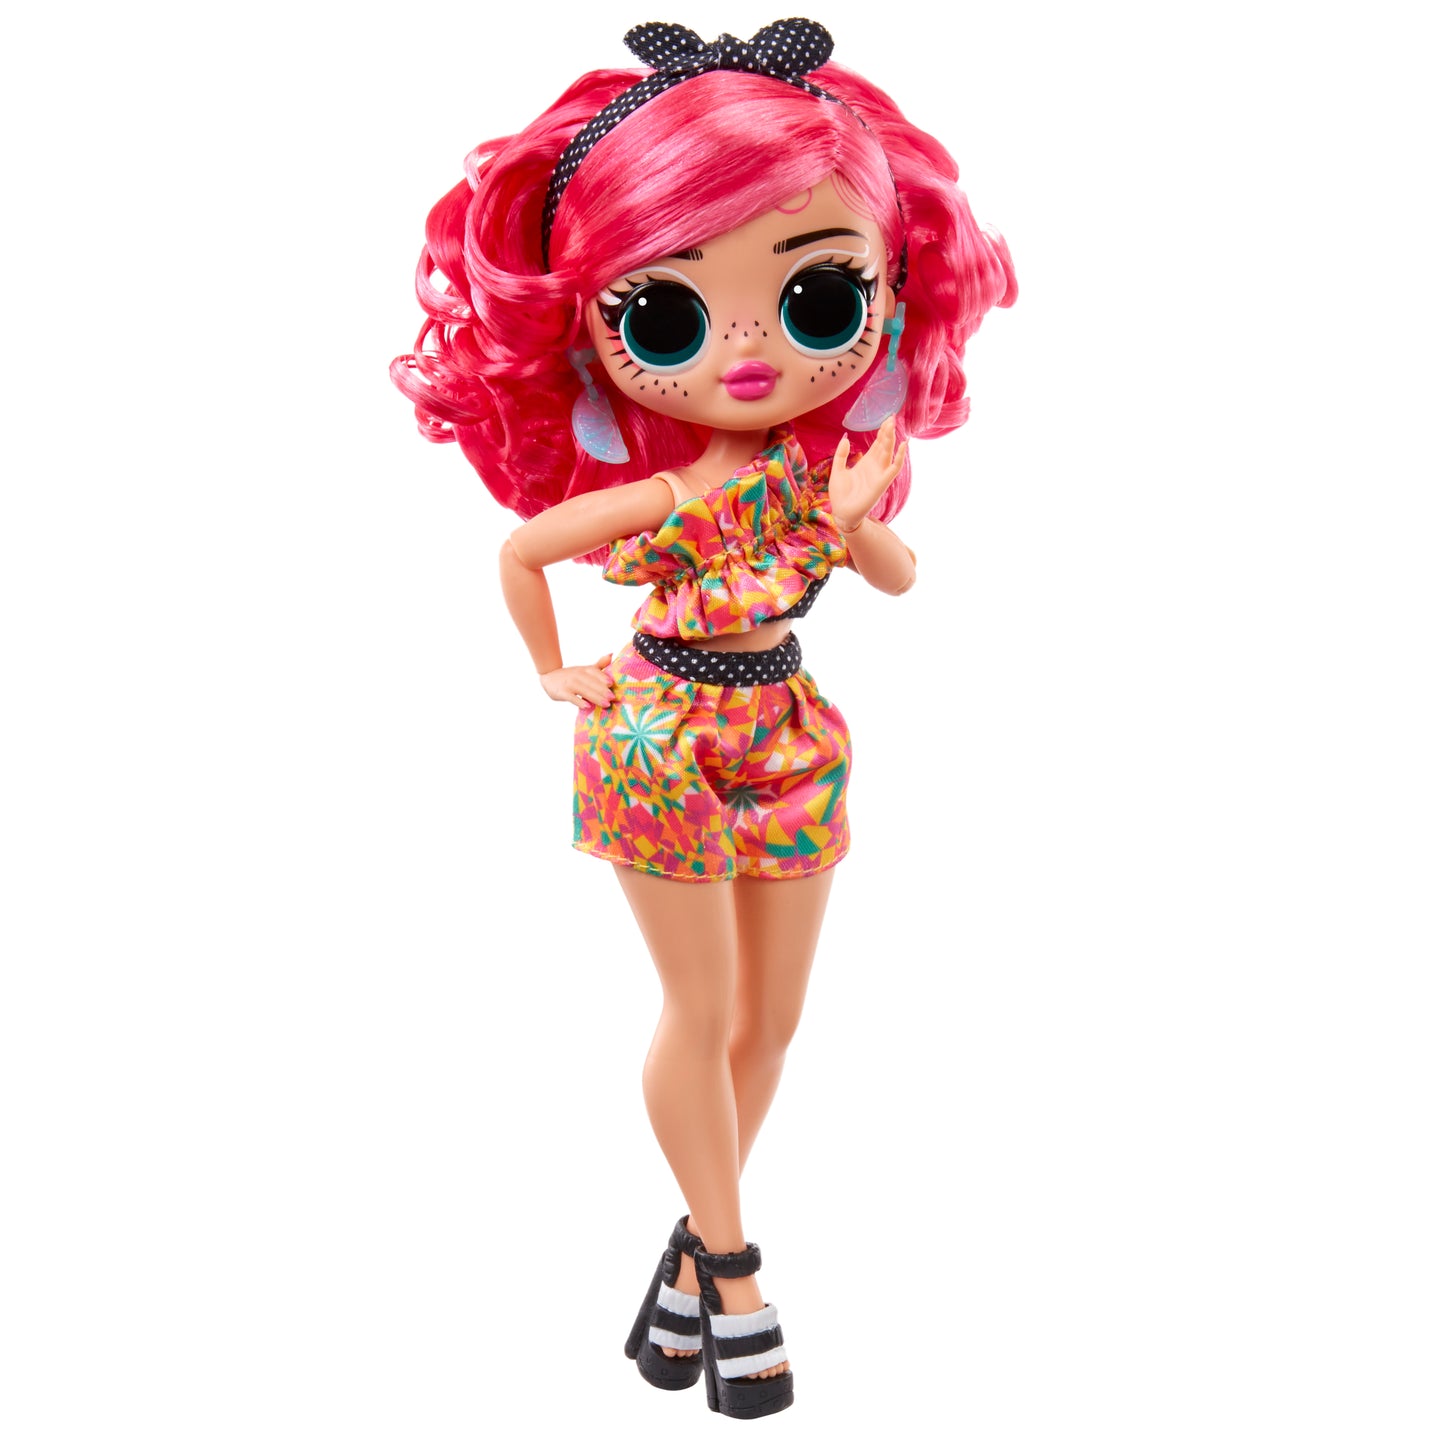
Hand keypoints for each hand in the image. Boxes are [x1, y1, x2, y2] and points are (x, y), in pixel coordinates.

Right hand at [540, 653, 614, 708]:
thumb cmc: (572, 675)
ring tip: (605, 704)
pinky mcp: (562, 692)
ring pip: (583, 690)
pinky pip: (571, 697)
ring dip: (595, 697)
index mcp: (584, 670)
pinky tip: (587, 706)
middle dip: (602, 690)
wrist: (549, 676)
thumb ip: (599, 665)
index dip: (603, 677)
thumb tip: (611, 654)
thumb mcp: (585, 669)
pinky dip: (579, 701)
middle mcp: (577, 675)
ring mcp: (569, 684)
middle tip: (612, 697)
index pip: (595, 672)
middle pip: (591, 682)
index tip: (611, 683)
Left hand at [829, 414, 907, 532]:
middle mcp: (875, 467)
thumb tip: (846, 437)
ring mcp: (879, 474)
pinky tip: (903, 445)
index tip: (886, 418)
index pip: (877, 443)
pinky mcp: (882, 482)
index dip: (882, 431)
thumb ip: (841, 454)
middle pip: (885, 445)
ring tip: (892, 425)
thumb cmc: (840, 494)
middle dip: (888, 431)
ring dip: (891, 439)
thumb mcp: (838, 470)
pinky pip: (894, 468)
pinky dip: (900, 457)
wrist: (841, 512)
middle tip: (891, 416)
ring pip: (889, 453)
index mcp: (866, 463)